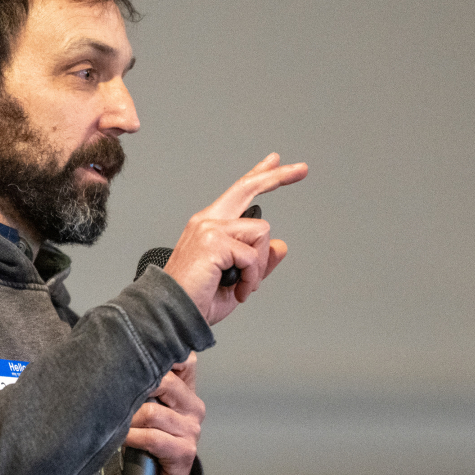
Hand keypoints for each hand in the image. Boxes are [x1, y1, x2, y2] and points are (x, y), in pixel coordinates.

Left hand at [124, 352, 203, 474]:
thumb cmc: (149, 438)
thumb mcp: (147, 407)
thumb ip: (142, 385)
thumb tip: (114, 359)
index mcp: (187, 391)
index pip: (184, 360)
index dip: (161, 354)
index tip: (133, 355)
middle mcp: (194, 407)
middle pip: (164, 382)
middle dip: (134, 386)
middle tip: (111, 390)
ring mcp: (192, 430)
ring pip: (152, 412)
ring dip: (127, 417)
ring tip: (112, 420)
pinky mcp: (184, 451)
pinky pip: (152, 437)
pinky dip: (130, 436)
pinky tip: (119, 438)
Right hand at [163, 153, 307, 324]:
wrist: (172, 313)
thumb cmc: (195, 299)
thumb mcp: (238, 279)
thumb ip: (259, 261)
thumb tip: (280, 246)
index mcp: (208, 226)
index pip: (237, 192)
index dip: (259, 175)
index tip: (276, 161)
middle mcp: (206, 222)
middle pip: (247, 188)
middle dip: (277, 177)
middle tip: (302, 169)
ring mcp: (209, 229)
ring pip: (261, 232)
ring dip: (259, 264)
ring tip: (242, 284)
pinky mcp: (213, 242)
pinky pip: (252, 256)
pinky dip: (251, 278)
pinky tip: (237, 289)